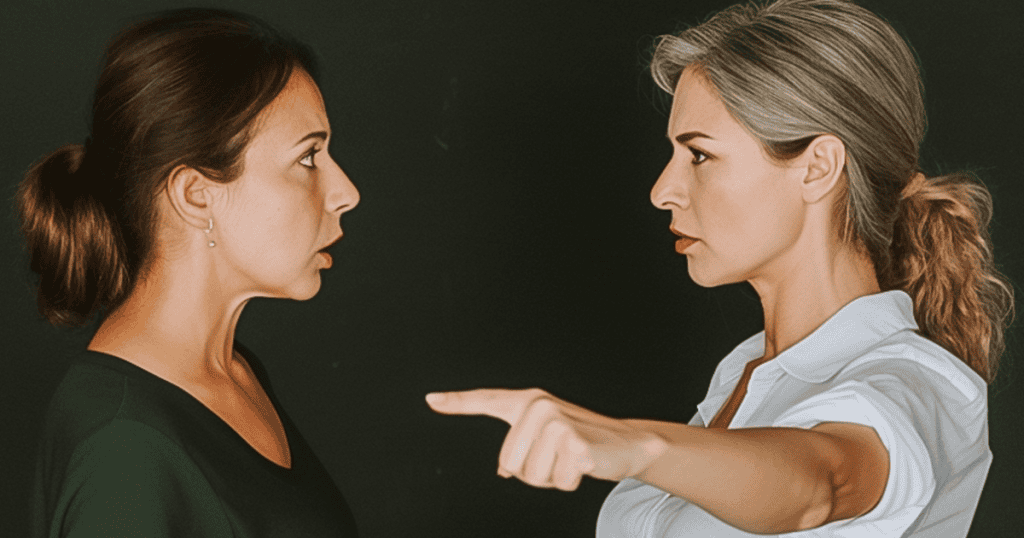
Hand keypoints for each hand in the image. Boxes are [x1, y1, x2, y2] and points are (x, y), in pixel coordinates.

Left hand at [426, 388, 666, 490]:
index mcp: (528, 403)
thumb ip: (522, 451)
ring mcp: (556, 422)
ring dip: (552, 478)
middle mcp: (538, 407)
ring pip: (531, 476)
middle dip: (534, 473)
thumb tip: (503, 471)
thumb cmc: (583, 440)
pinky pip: (557, 481)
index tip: (431, 399)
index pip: (486, 400)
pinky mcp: (574, 442)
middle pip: (510, 464)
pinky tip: (583, 464)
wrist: (626, 443)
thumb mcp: (547, 442)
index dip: (457, 402)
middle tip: (558, 458)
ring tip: (569, 460)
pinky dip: (570, 481)